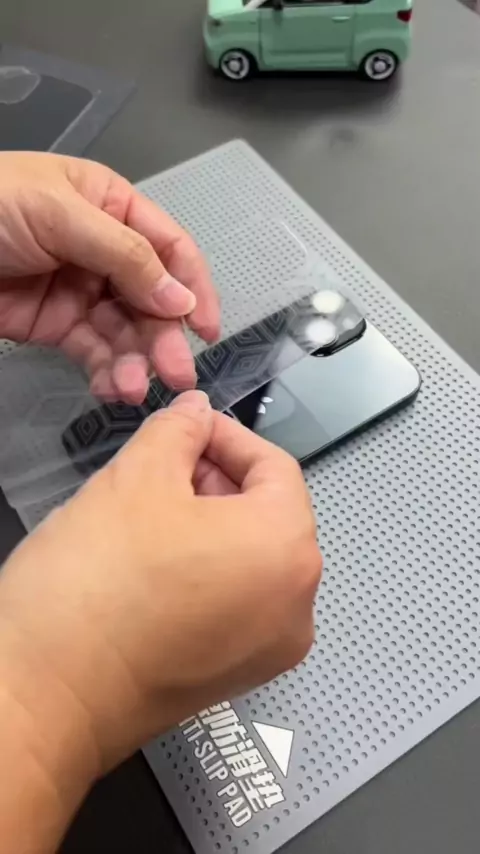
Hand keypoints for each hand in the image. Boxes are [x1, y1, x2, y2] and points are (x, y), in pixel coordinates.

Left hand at [0, 152, 219, 402]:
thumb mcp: (60, 215)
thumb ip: (126, 256)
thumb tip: (182, 300)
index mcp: (112, 206)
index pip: (170, 249)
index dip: (194, 288)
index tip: (207, 330)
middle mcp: (105, 249)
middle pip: (151, 299)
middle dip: (164, 337)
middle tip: (176, 376)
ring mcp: (81, 290)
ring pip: (125, 331)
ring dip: (136, 362)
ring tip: (135, 389)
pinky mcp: (57, 325)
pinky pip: (94, 351)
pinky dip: (107, 372)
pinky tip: (113, 390)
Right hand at [0, 391, 321, 846]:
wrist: (50, 693)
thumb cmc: (99, 582)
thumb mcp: (136, 476)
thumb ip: (178, 430)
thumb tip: (196, 414)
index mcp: (288, 549)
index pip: (274, 466)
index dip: (226, 436)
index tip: (185, 429)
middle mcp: (297, 605)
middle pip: (268, 514)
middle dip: (216, 481)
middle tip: (160, 470)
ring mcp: (271, 648)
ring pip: (251, 559)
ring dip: (209, 525)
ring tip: (150, 516)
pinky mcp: (237, 676)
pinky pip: (236, 602)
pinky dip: (207, 572)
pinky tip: (153, 565)